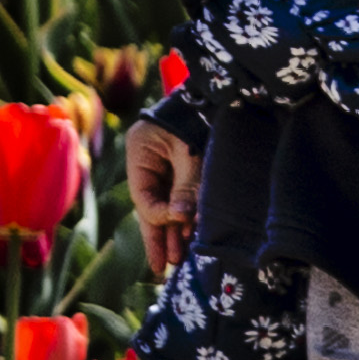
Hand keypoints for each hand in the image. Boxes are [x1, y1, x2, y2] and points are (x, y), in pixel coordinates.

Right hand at [122, 122, 200, 279]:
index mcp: (139, 151)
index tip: (179, 223)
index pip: (144, 195)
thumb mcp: (193, 152)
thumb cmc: (202, 115)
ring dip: (172, 233)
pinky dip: (185, 219)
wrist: (219, 91)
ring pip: (165, 207)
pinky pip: (180, 201)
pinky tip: (188, 239)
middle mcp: (148, 162)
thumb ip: (186, 186)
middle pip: (150, 206)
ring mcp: (164, 167)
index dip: (160, 215)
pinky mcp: (182, 170)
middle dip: (159, 237)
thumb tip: (181, 219)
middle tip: (163, 268)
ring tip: (176, 261)